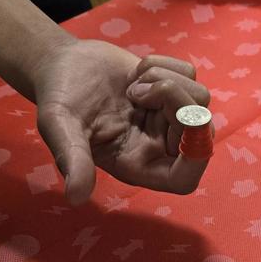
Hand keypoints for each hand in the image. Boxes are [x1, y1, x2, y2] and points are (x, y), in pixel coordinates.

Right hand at [32, 37, 211, 204]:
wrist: (61, 64)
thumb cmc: (59, 100)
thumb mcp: (59, 128)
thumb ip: (72, 160)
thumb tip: (75, 197)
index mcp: (138, 164)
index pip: (184, 179)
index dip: (195, 159)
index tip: (182, 124)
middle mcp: (159, 145)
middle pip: (201, 131)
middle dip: (176, 102)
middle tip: (136, 92)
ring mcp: (169, 117)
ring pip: (201, 100)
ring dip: (167, 81)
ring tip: (132, 85)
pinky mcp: (173, 88)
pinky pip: (191, 75)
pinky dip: (165, 65)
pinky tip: (136, 72)